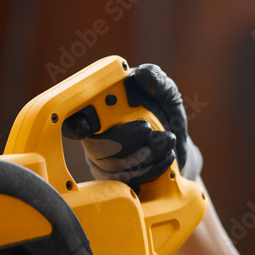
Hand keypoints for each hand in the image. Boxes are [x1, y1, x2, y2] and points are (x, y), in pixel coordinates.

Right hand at [63, 64, 201, 190]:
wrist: (178, 146)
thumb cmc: (165, 114)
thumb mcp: (166, 94)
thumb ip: (157, 81)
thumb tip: (143, 74)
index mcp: (101, 109)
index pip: (76, 118)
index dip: (76, 123)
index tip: (86, 126)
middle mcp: (97, 135)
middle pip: (95, 146)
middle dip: (124, 139)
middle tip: (148, 128)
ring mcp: (105, 160)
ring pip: (113, 166)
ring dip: (146, 153)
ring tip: (167, 140)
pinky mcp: (119, 180)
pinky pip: (128, 181)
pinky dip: (152, 167)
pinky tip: (166, 156)